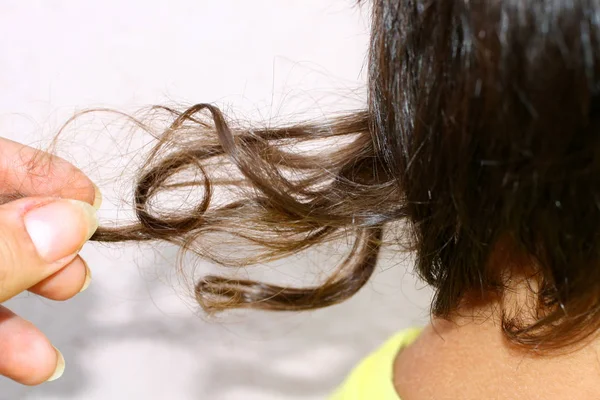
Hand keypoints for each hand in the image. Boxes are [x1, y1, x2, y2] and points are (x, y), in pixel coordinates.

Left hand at [0, 138, 99, 384]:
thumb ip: (1, 249)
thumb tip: (71, 221)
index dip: (43, 172)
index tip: (89, 197)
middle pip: (1, 211)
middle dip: (47, 232)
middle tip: (78, 251)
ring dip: (38, 287)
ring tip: (70, 299)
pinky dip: (8, 334)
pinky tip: (36, 359)